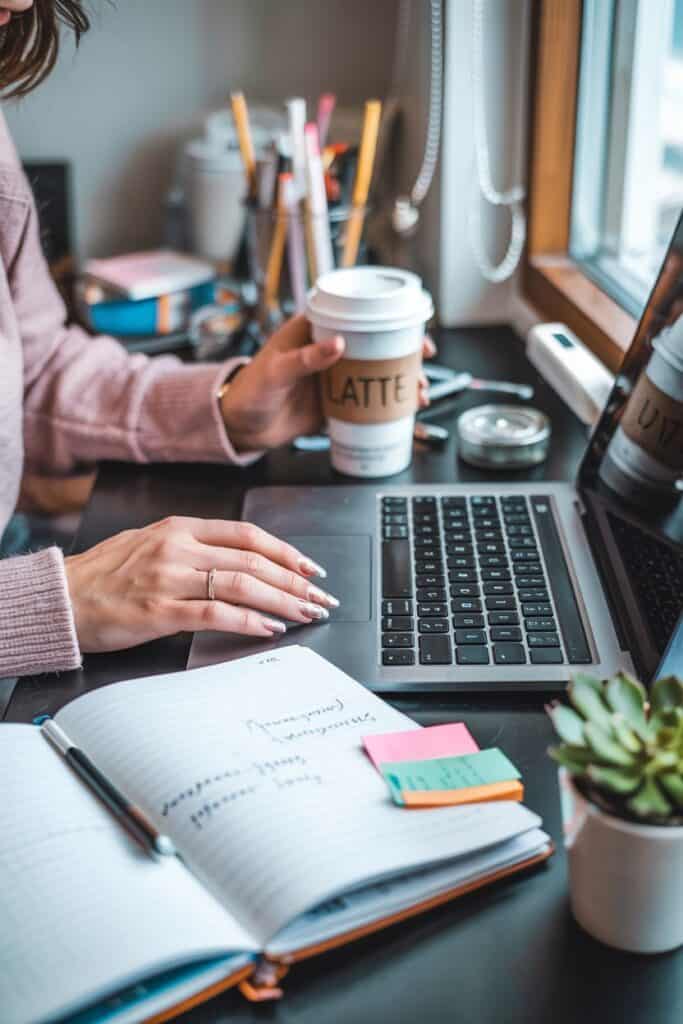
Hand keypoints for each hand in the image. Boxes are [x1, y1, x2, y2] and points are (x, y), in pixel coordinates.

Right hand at [64, 516, 338, 652]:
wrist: (61, 597)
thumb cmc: (104, 575)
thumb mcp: (150, 544)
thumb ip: (193, 548)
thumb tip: (240, 564)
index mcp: (180, 528)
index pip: (248, 535)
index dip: (286, 552)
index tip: (311, 569)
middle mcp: (179, 547)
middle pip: (254, 561)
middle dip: (295, 581)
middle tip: (321, 599)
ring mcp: (170, 577)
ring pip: (243, 585)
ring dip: (283, 602)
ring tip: (306, 614)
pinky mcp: (160, 610)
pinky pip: (217, 614)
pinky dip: (250, 621)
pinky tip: (270, 628)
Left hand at [220, 314, 436, 450]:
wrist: (240, 426)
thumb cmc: (249, 390)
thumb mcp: (275, 371)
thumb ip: (304, 359)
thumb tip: (338, 344)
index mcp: (314, 332)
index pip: (358, 318)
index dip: (390, 321)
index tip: (413, 332)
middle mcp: (329, 352)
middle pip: (376, 347)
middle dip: (405, 357)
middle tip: (421, 368)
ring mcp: (335, 378)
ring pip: (377, 376)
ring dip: (400, 383)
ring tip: (417, 395)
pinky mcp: (335, 404)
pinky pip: (367, 403)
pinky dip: (387, 407)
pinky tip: (403, 412)